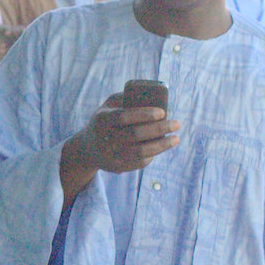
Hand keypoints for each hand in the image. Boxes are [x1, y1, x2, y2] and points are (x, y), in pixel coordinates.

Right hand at [62, 94, 179, 180]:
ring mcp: (110, 155)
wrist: (87, 149)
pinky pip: (140, 162)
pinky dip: (153, 154)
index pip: (123, 116)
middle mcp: (104, 138)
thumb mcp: (107, 107)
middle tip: (176, 123)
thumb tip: (153, 96)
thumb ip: (125, 99)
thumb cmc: (105, 122)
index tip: (162, 112)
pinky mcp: (117, 167)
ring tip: (176, 138)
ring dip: (162, 145)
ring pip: (140, 151)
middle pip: (135, 134)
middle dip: (159, 129)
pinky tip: (161, 146)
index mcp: (101, 120)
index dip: (144, 114)